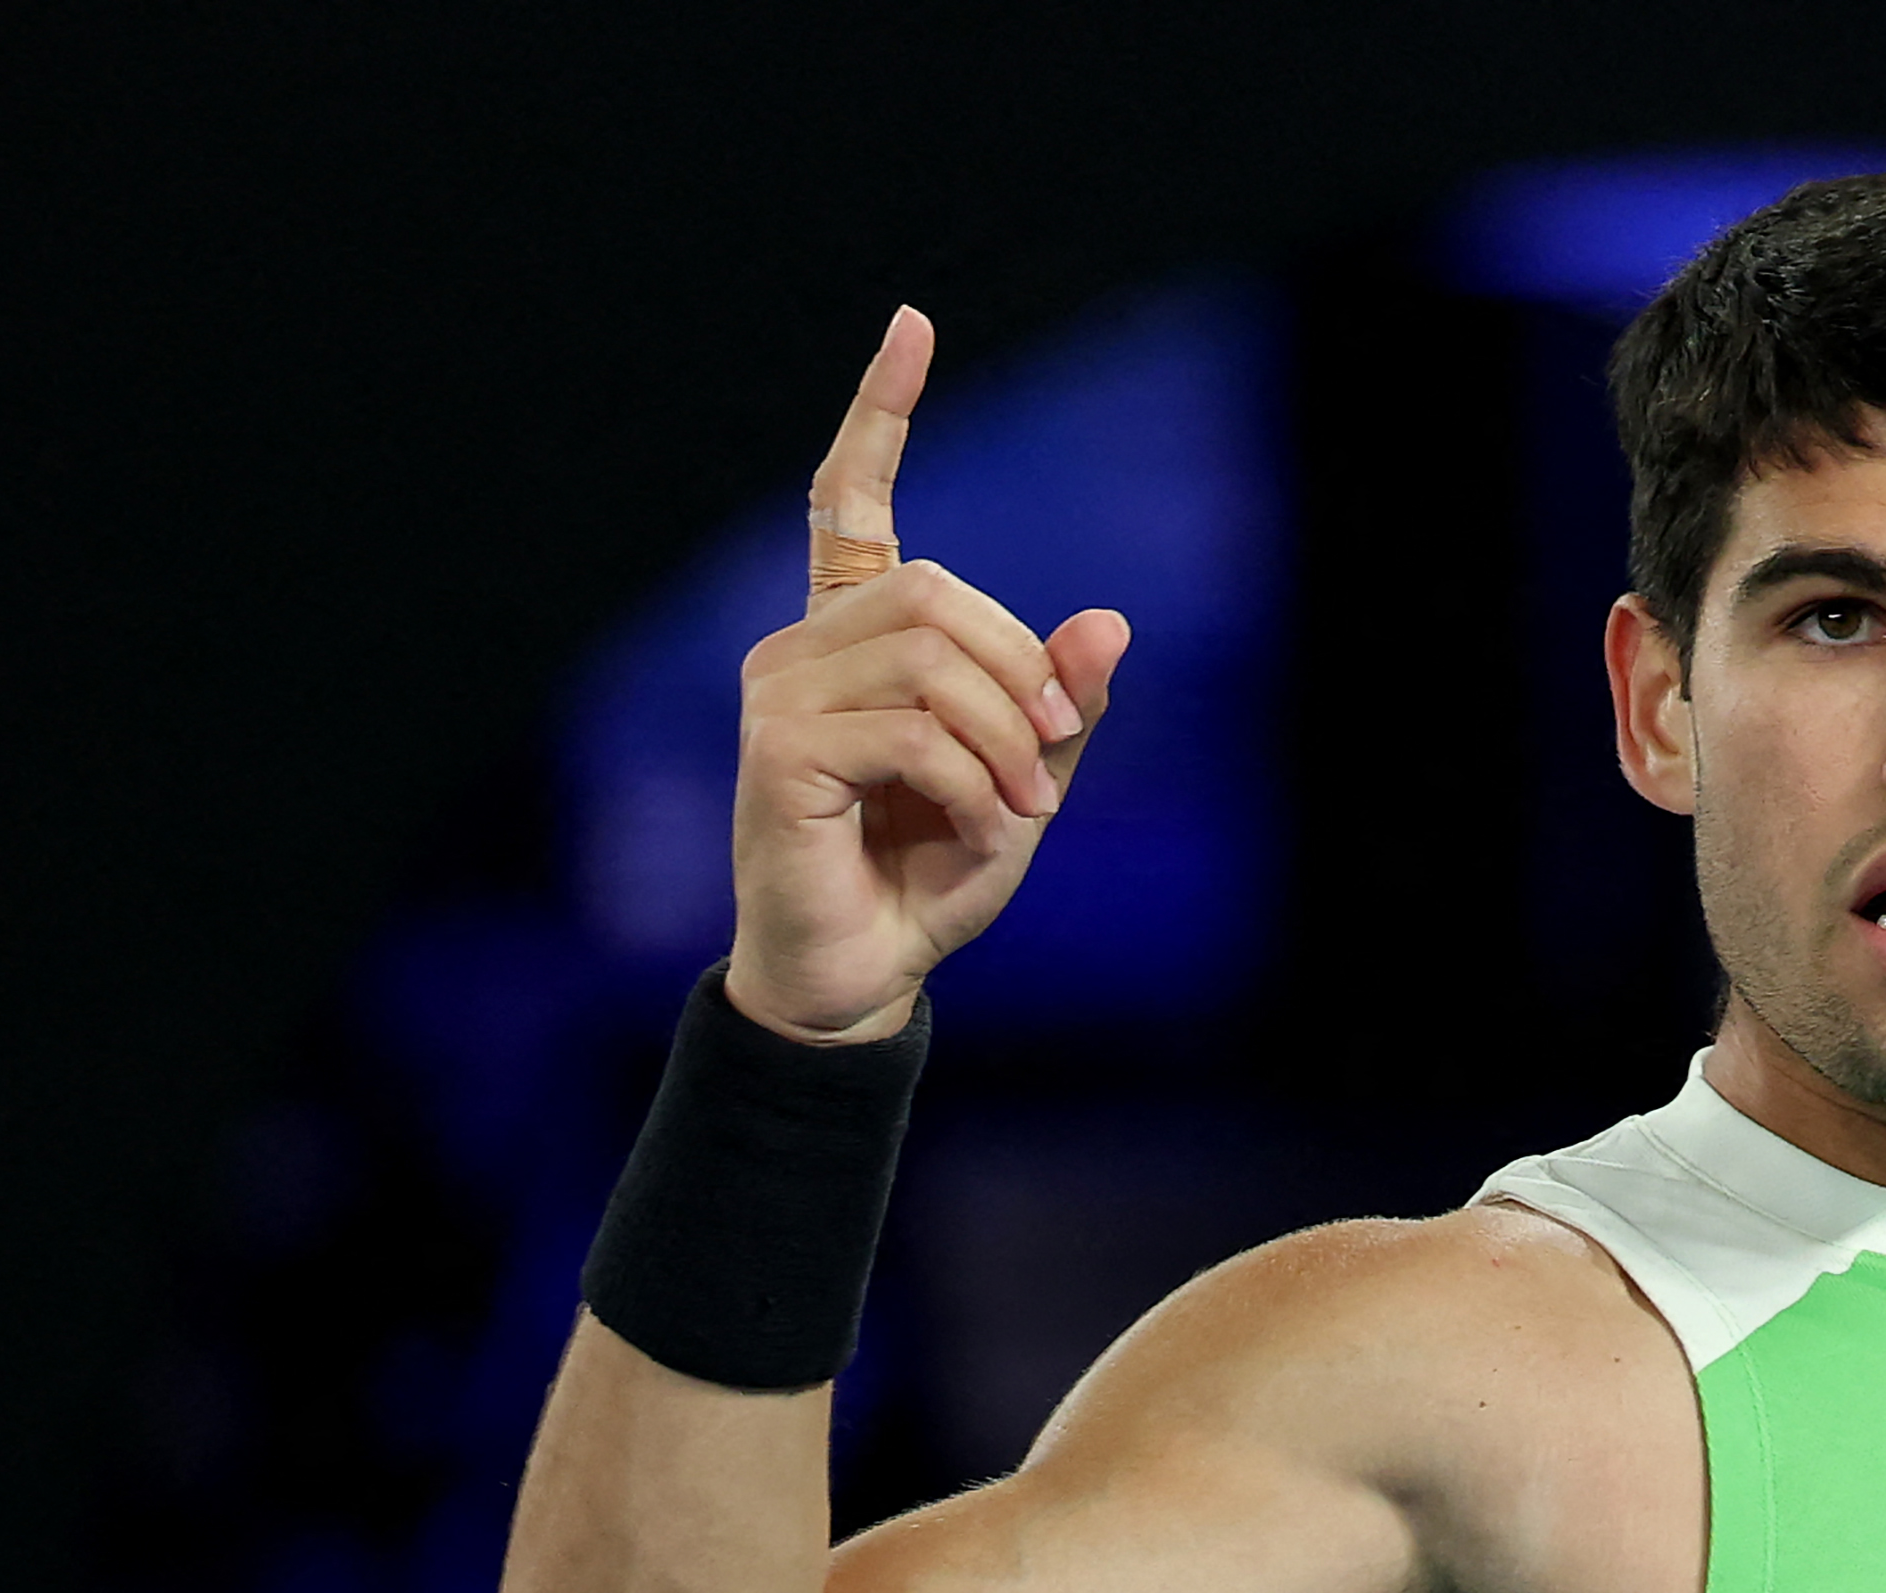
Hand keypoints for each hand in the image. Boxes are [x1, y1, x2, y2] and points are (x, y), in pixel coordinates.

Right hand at [722, 306, 1133, 1045]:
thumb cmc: (932, 874)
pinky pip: (908, 729)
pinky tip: (990, 829)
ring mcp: (777, 694)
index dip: (882, 412)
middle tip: (1052, 758)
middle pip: (934, 591)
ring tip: (1023, 809)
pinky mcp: (776, 751)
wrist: (864, 974)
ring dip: (1005, 738)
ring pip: (927, 657)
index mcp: (853, 637)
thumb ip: (1059, 704)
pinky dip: (976, 781)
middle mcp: (802, 647)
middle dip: (1020, 672)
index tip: (913, 325)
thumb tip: (1110, 622)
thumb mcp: (1025, 781)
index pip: (849, 498)